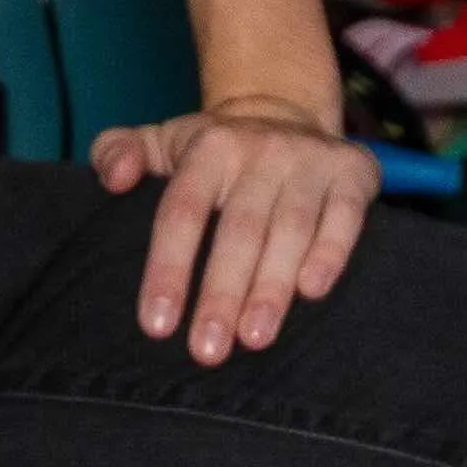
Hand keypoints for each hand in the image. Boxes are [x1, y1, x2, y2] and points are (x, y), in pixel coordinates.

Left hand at [91, 93, 381, 364]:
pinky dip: (330, 252)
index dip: (169, 268)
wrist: (288, 115)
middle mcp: (261, 149)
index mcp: (209, 147)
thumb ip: (117, 153)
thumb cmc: (214, 153)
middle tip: (207, 351)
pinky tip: (313, 292)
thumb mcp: (161, 142)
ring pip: (290, 227)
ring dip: (272, 286)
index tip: (157, 326)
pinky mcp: (352, 171)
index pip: (182, 210)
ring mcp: (309, 159)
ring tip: (254, 339)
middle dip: (222, 292)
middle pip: (238, 227)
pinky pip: (345, 215)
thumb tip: (114, 178)